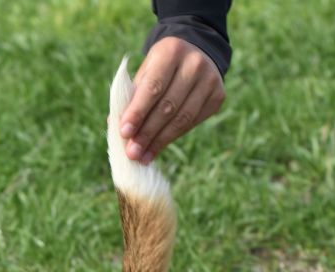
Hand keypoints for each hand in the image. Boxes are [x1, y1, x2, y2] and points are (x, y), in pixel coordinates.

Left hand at [119, 37, 224, 164]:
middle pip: (168, 106)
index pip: (153, 87)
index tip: (124, 133)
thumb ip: (132, 96)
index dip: (138, 112)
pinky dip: (172, 138)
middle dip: (147, 132)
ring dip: (159, 141)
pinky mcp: (218, 96)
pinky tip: (156, 149)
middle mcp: (194, 63)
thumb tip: (116, 128)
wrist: (195, 53)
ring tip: (142, 156)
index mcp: (171, 51)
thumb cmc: (160, 68)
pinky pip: (192, 123)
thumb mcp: (145, 72)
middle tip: (131, 152)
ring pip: (182, 118)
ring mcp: (210, 80)